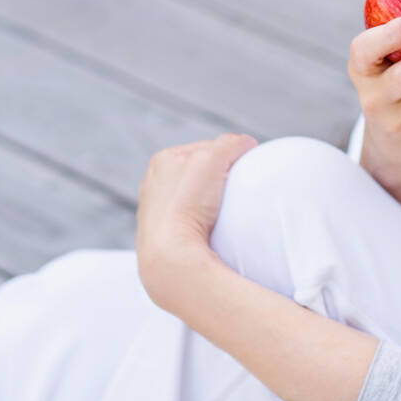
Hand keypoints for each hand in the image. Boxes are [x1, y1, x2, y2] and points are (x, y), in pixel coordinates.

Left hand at [136, 133, 257, 311]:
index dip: (227, 155)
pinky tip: (211, 231)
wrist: (169, 258)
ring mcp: (156, 214)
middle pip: (198, 174)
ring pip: (193, 200)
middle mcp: (154, 184)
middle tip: (235, 191)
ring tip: (225, 213)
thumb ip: (230, 143)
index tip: (243, 168)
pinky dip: (201, 224)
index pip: (204, 148)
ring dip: (210, 203)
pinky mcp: (163, 239)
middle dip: (217, 179)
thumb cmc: (186, 204)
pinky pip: (189, 224)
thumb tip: (246, 142)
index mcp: (162, 160)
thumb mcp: (211, 159)